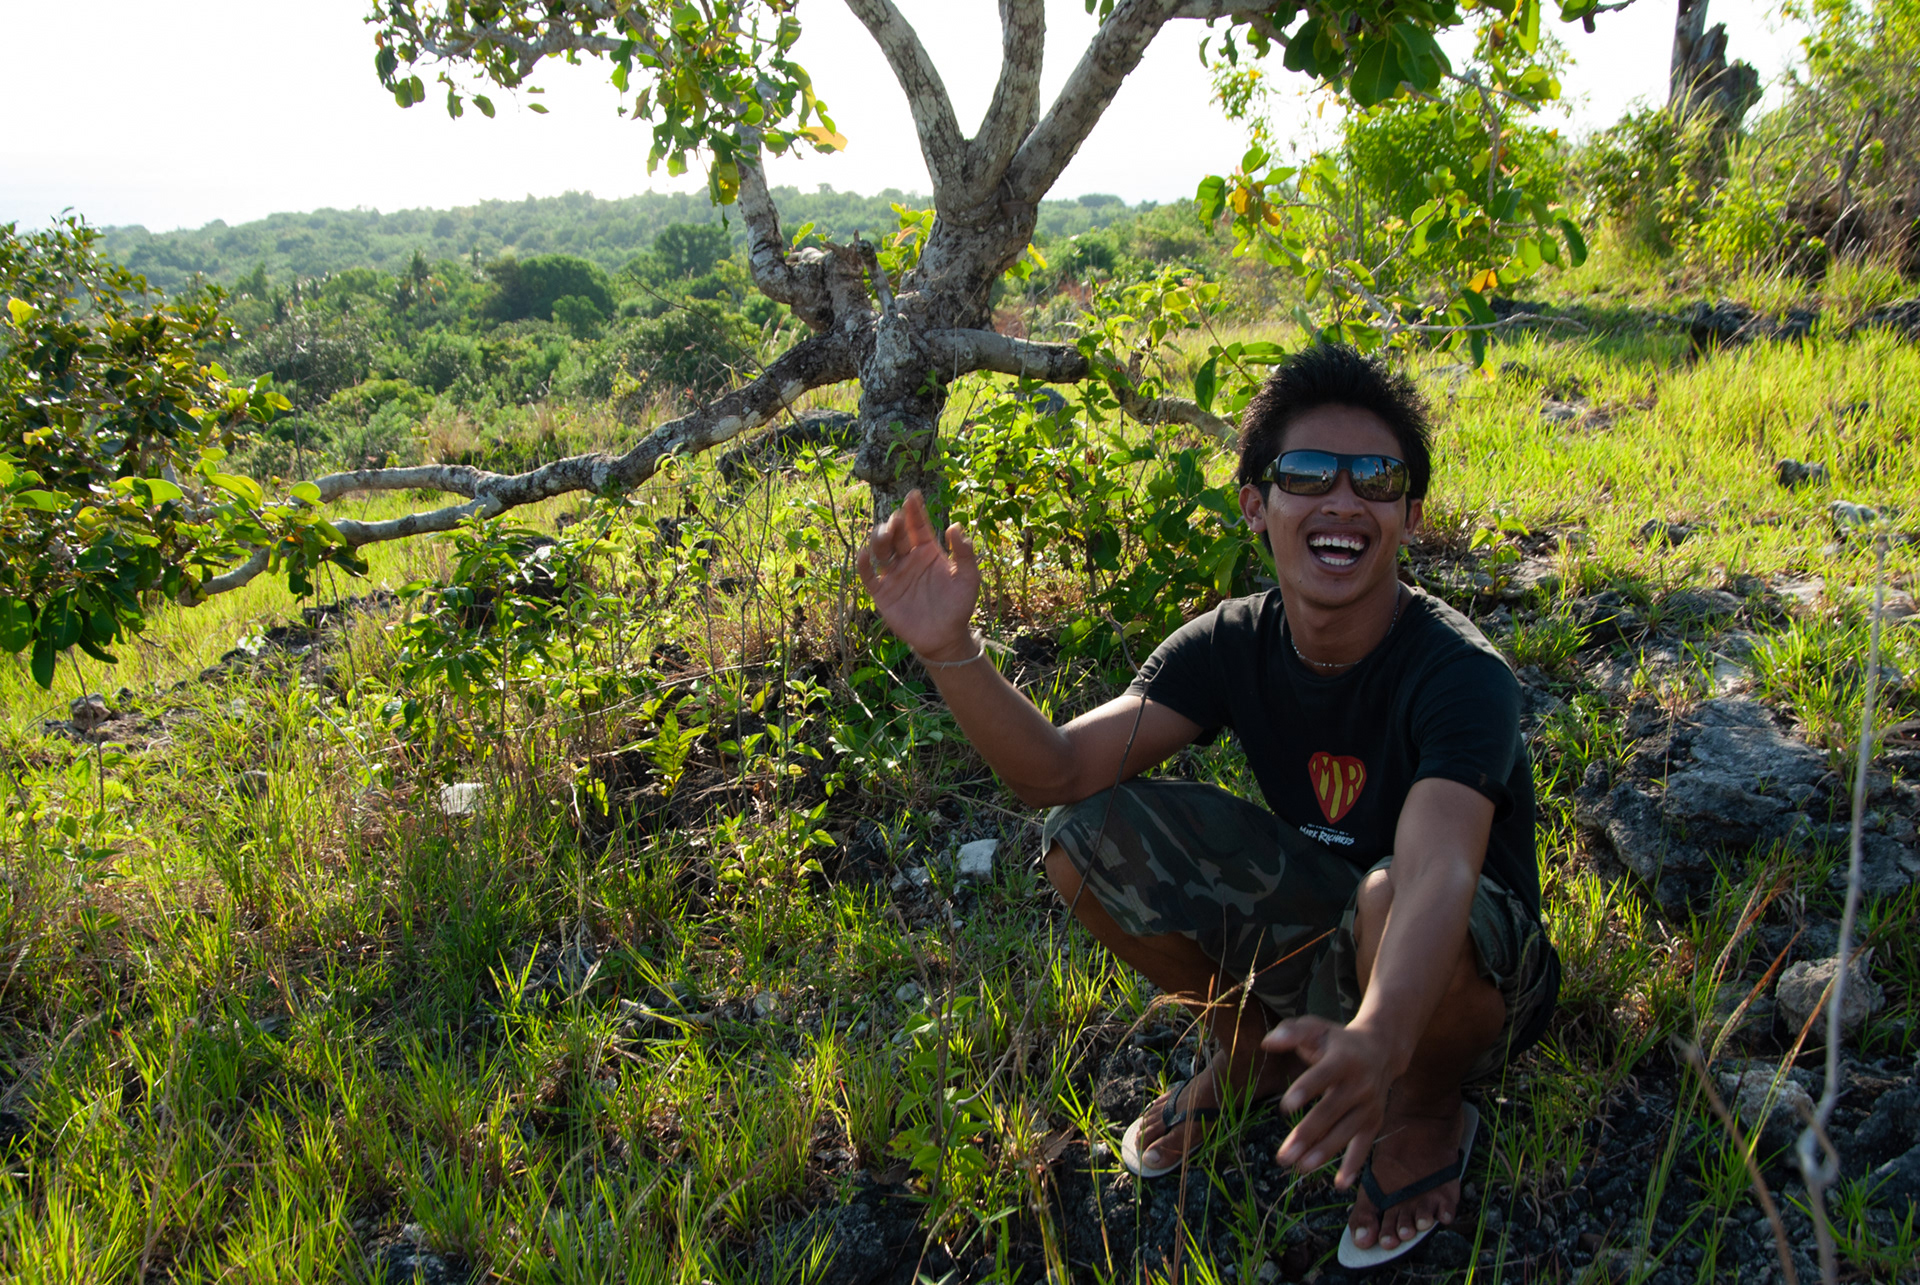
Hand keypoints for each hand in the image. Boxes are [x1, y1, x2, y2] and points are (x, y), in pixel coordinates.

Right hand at [855, 489, 980, 661]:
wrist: (945, 637)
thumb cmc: (959, 606)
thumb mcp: (968, 578)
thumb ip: (964, 553)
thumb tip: (955, 525)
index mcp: (928, 552)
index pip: (918, 526)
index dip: (914, 510)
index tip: (912, 495)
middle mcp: (909, 559)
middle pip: (897, 534)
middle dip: (894, 523)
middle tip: (897, 519)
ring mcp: (894, 574)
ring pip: (881, 549)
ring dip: (880, 538)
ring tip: (886, 535)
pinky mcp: (882, 592)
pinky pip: (868, 574)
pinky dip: (863, 564)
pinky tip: (865, 554)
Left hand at [1263, 1015, 1398, 1188]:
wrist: (1382, 1050)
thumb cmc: (1338, 1041)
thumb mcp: (1317, 1028)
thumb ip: (1292, 1032)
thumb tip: (1267, 1042)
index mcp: (1343, 1059)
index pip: (1323, 1076)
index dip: (1305, 1090)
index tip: (1285, 1107)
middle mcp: (1360, 1084)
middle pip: (1331, 1111)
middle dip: (1308, 1134)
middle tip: (1284, 1155)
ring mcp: (1369, 1105)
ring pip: (1346, 1132)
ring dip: (1324, 1152)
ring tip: (1300, 1168)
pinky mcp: (1375, 1121)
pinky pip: (1364, 1146)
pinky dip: (1353, 1165)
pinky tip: (1339, 1184)